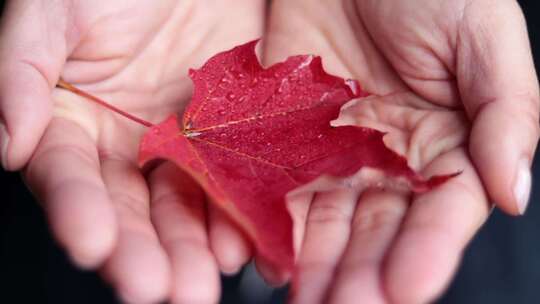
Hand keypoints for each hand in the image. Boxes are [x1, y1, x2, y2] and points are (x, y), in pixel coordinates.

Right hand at [0, 1, 263, 302]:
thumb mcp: (55, 11)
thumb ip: (23, 71)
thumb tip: (7, 144)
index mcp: (74, 122)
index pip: (70, 178)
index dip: (79, 212)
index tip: (92, 245)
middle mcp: (126, 146)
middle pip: (130, 209)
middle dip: (142, 252)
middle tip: (157, 289)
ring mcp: (181, 145)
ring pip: (182, 207)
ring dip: (192, 249)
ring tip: (200, 284)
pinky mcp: (228, 138)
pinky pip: (231, 181)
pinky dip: (235, 214)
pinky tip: (240, 242)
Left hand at [264, 0, 538, 302]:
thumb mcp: (483, 37)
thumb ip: (507, 113)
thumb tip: (512, 194)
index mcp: (444, 145)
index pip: (440, 213)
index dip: (427, 251)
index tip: (407, 288)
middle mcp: (387, 159)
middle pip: (377, 229)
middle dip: (361, 273)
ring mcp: (333, 151)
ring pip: (325, 219)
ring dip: (314, 263)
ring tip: (304, 301)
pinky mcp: (285, 134)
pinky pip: (276, 184)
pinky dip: (270, 221)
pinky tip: (265, 258)